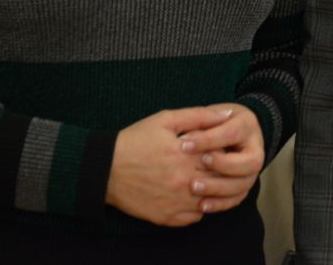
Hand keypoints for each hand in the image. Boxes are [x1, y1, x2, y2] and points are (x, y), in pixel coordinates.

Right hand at [105, 107, 231, 225]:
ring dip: (213, 190)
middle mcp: (185, 182)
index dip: (225, 150)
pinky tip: (192, 193)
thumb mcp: (166, 120)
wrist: (105, 170)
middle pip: (220, 179)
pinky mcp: (167, 218)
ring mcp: (176, 203)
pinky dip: (199, 206)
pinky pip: (196, 217)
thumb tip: (227, 114)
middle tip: (212, 162)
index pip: (223, 156)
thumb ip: (199, 116)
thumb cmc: (135, 141)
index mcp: (187, 156)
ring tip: (204, 177)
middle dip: (223, 170)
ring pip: (212, 201)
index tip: (220, 146)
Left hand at [177, 103, 264, 214]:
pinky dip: (220, 204)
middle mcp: (255, 149)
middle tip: (199, 164)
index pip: (231, 134)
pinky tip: (202, 205)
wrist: (227, 133)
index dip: (208, 139)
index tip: (184, 144)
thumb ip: (200, 118)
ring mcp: (252, 170)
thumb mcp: (207, 113)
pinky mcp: (244, 186)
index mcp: (246, 125)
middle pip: (249, 162)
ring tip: (194, 187)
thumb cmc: (213, 121)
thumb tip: (188, 135)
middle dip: (223, 165)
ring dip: (219, 188)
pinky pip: (237, 199)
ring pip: (243, 184)